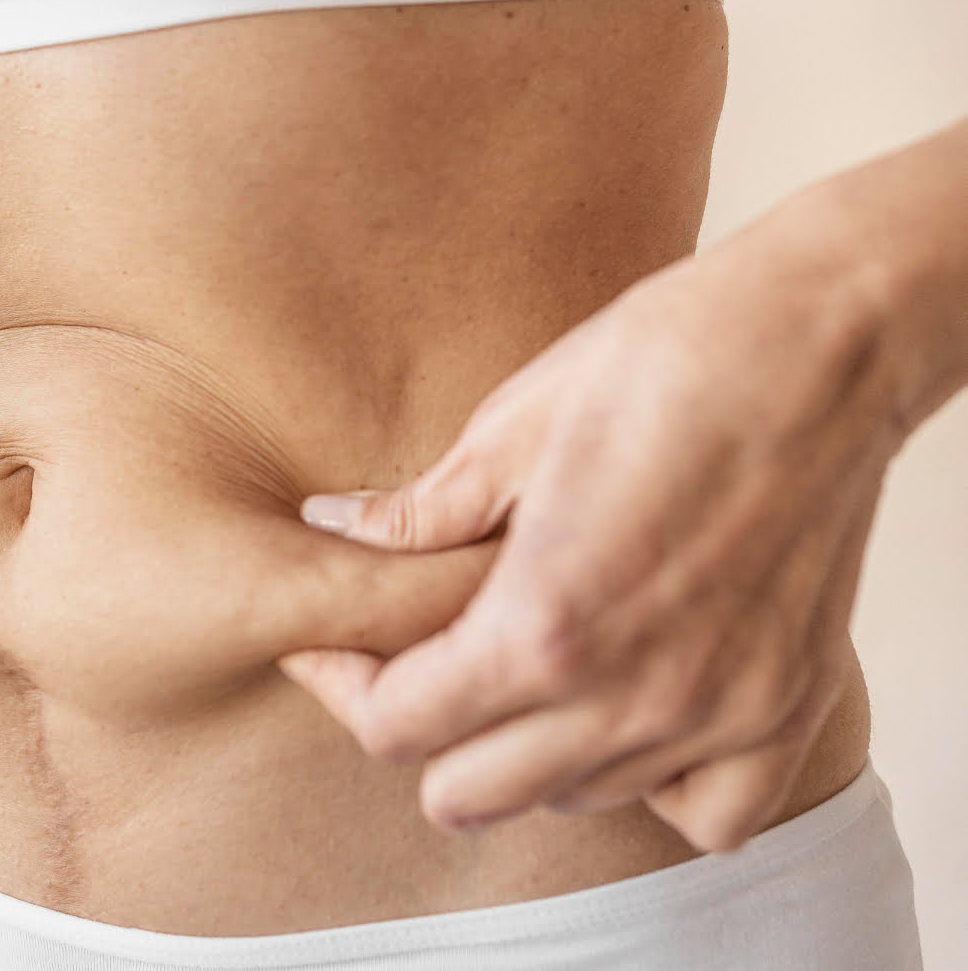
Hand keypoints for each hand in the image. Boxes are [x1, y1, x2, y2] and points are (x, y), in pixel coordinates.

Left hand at [277, 198, 907, 851]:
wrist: (821, 342)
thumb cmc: (666, 363)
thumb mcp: (513, 426)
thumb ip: (418, 512)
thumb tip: (331, 525)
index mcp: (543, 626)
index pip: (397, 726)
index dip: (345, 688)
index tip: (336, 653)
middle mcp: (629, 696)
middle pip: (468, 794)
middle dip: (422, 730)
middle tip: (423, 659)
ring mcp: (715, 715)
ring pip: (571, 800)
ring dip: (527, 749)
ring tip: (533, 662)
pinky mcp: (786, 708)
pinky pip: (703, 811)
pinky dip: (653, 780)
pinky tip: (633, 709)